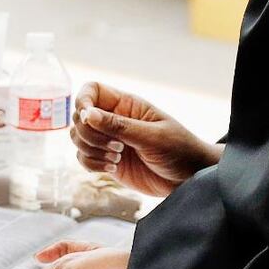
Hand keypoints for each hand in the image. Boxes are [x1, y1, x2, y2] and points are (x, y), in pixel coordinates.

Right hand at [72, 81, 220, 196]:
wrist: (189, 178)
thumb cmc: (178, 150)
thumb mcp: (151, 136)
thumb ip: (119, 125)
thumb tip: (87, 114)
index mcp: (126, 105)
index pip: (92, 90)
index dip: (83, 101)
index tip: (88, 118)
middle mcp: (114, 120)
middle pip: (80, 117)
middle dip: (89, 134)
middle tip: (117, 147)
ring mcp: (109, 141)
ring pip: (78, 138)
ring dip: (90, 150)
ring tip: (116, 159)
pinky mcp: (108, 160)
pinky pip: (84, 158)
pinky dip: (91, 164)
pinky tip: (112, 168)